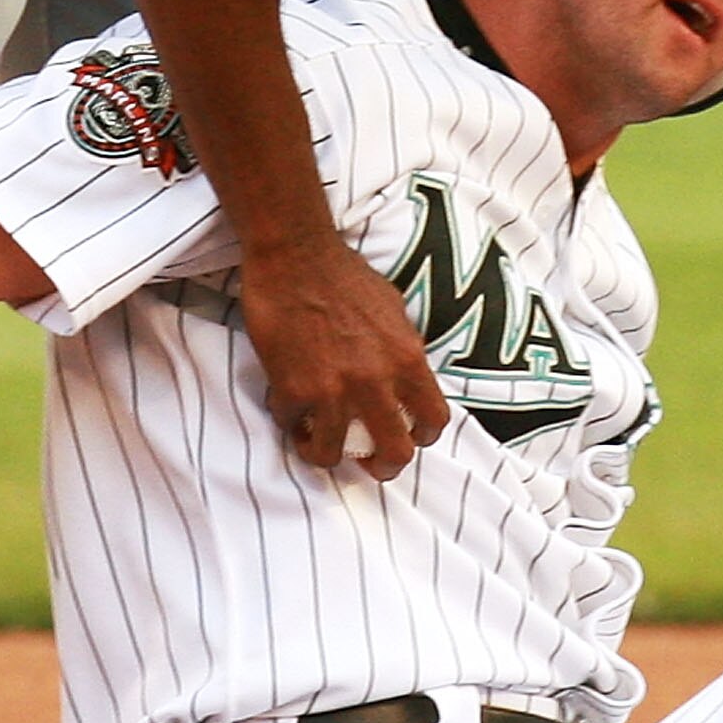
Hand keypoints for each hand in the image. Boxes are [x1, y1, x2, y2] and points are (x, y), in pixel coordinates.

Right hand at [239, 235, 450, 480]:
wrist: (296, 255)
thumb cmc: (344, 274)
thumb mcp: (394, 310)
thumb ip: (401, 349)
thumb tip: (403, 375)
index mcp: (407, 359)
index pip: (434, 419)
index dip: (423, 438)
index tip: (408, 439)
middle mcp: (376, 380)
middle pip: (394, 452)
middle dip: (383, 467)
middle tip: (368, 464)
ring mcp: (333, 388)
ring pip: (332, 454)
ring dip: (323, 453)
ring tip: (315, 442)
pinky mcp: (294, 388)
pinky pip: (292, 426)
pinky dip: (289, 423)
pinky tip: (288, 409)